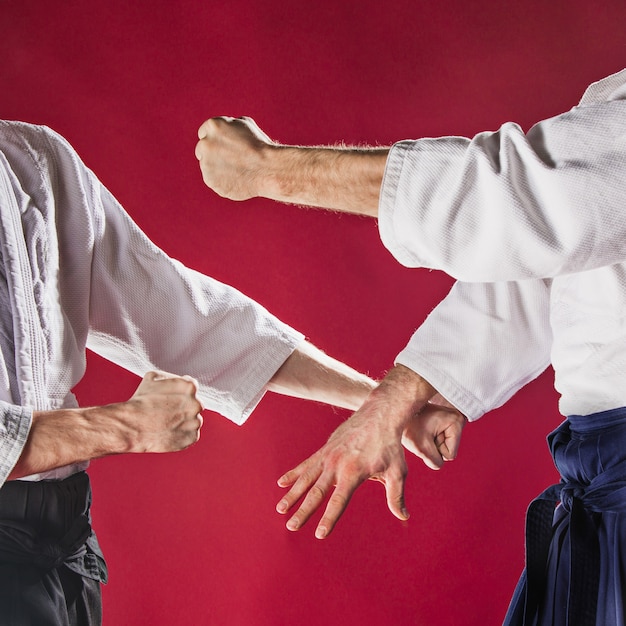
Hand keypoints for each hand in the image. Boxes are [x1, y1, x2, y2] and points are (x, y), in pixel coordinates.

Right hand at [121, 371, 203, 452]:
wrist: (132, 426)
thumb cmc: (140, 401)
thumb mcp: (153, 377)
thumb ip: (171, 377)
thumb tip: (180, 379)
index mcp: (189, 387)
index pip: (191, 386)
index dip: (180, 391)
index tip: (172, 396)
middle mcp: (196, 404)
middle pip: (194, 404)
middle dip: (183, 406)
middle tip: (167, 410)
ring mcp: (195, 422)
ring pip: (193, 420)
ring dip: (183, 420)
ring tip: (166, 422)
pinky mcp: (192, 438)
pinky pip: (191, 434)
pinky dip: (181, 434)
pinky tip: (168, 432)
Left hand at [195, 116, 273, 199]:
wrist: (268, 169)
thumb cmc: (261, 146)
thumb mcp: (246, 125)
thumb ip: (230, 126)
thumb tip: (225, 128)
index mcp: (213, 126)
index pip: (204, 132)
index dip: (215, 140)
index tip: (223, 147)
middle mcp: (206, 143)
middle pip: (201, 150)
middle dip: (212, 154)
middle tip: (229, 160)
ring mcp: (206, 163)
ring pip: (207, 166)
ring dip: (217, 169)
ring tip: (238, 171)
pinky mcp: (209, 180)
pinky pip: (213, 180)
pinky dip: (222, 181)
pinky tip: (237, 180)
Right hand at [275, 365, 434, 538]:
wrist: (379, 415)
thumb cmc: (389, 445)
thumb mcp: (398, 471)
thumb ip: (396, 495)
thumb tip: (403, 516)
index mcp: (353, 472)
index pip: (338, 501)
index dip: (328, 519)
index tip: (319, 534)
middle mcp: (336, 463)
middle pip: (316, 492)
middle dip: (303, 511)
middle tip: (291, 527)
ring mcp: (328, 455)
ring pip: (306, 478)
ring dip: (292, 494)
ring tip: (280, 509)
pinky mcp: (325, 449)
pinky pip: (306, 464)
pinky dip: (293, 474)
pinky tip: (281, 483)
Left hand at [402, 397, 465, 469]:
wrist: (397, 410)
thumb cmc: (408, 425)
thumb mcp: (421, 447)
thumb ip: (434, 461)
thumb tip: (438, 464)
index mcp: (456, 421)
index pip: (450, 455)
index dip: (435, 451)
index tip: (426, 434)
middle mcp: (457, 419)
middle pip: (448, 451)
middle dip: (433, 446)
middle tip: (422, 432)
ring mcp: (450, 420)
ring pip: (442, 447)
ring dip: (430, 443)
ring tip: (421, 429)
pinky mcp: (444, 422)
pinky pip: (438, 442)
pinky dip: (428, 439)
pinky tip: (422, 428)